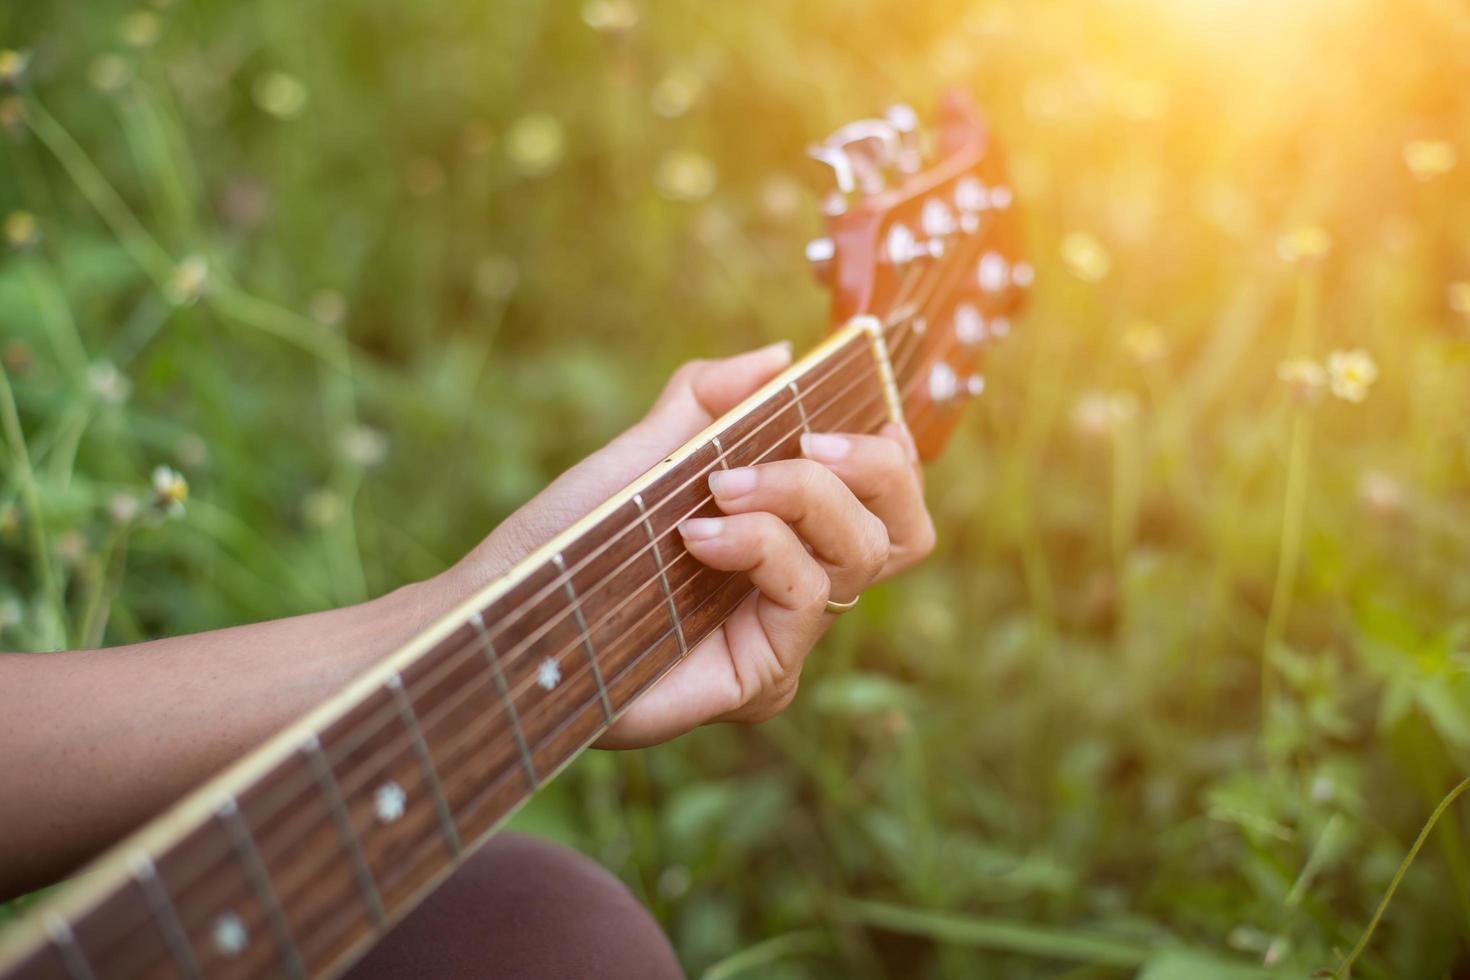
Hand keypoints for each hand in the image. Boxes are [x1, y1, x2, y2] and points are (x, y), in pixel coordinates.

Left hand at [442, 342, 935, 748]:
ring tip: (719, 486)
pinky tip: (698, 534)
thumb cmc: (568, 540)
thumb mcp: (646, 451)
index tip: (870, 409)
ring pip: (860, 554)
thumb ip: (710, 401)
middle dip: (873, 467)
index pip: (885, 504)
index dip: (894, 457)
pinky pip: (806, 596)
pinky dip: (761, 546)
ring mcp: (784, 638)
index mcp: (785, 539)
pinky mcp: (762, 678)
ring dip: (798, 495)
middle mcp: (797, 590)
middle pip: (904, 532)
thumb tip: (783, 354)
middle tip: (811, 440)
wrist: (505, 610)